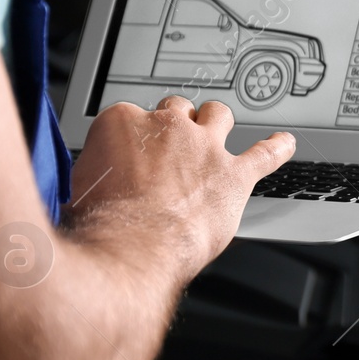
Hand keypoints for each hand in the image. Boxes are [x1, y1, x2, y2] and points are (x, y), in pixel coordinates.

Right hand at [64, 95, 294, 282]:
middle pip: (176, 110)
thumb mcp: (73, 189)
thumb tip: (90, 184)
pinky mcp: (234, 175)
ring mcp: (204, 148)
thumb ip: (90, 174)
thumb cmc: (99, 225)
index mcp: (123, 123)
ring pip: (217, 116)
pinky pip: (265, 154)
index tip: (132, 156)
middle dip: (174, 126)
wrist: (133, 249)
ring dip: (216, 123)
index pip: (131, 117)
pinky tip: (285, 144)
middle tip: (170, 150)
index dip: (134, 140)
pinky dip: (277, 148)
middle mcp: (167, 127)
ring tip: (215, 133)